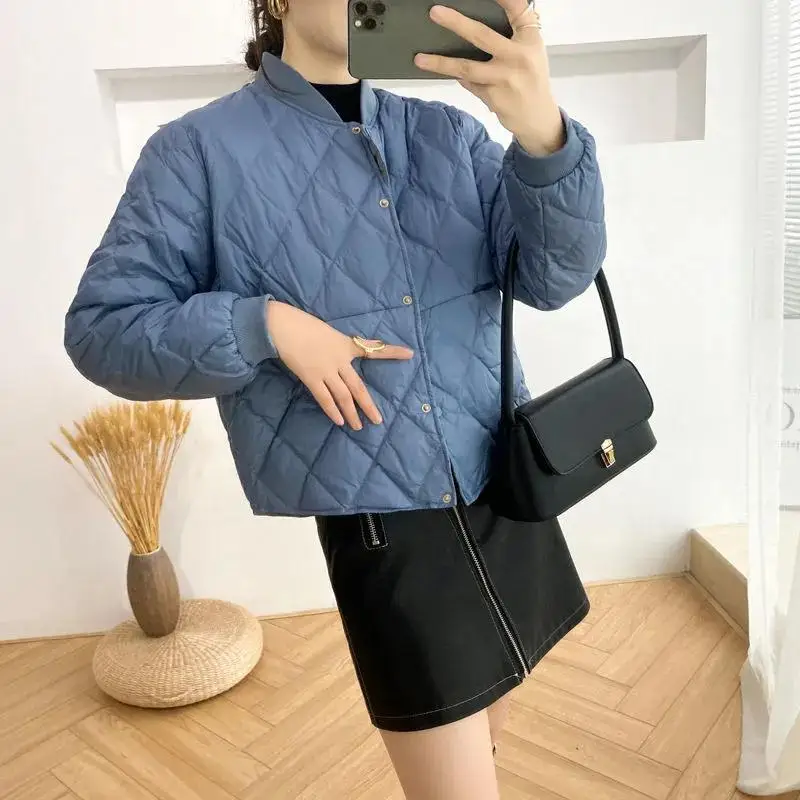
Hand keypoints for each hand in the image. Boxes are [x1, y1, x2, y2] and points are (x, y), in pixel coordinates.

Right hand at [266, 300, 413, 429]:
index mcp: (345, 344)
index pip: (373, 349)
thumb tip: (341, 362)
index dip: (392, 352)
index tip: (410, 354)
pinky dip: (332, 410)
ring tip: (358, 427)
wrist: (283, 325)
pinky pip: (324, 398)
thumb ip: (337, 347)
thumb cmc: (302, 325)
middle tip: (377, 420)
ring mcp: (326, 370)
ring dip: (351, 412)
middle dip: (368, 405)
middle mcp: (340, 359)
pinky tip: (339, 421)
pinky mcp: (311, 377)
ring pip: (343, 396)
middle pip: (358, 387)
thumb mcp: (327, 332)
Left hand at [414, 1, 564, 155]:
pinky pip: (469, 83)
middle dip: (456, 23)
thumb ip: (514, 32)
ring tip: (419, 59)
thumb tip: (476, 23)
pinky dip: (460, 77)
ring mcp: (504, 78)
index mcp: (529, 38)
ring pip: (466, 67)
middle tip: (434, 12)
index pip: (517, 9)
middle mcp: (518, 56)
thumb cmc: (531, 78)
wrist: (537, 117)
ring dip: (441, 63)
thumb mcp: (531, 49)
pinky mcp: (493, 97)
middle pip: (482, 35)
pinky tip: (453, 73)